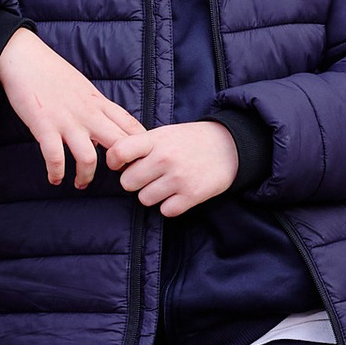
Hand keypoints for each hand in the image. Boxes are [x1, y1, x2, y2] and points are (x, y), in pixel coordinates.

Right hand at [0, 25, 146, 191]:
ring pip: (89, 158)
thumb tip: (106, 125)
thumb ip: (96, 107)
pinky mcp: (44, 126)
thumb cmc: (51, 73)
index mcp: (98, 102)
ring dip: (86, 176)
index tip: (140, 160)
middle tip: (113, 178)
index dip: (141, 146)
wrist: (24, 58)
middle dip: (121, 166)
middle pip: (119, 145)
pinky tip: (55, 179)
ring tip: (81, 184)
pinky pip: (55, 158)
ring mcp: (67, 121)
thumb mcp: (83, 87)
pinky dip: (56, 173)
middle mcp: (88, 113)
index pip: (130, 126)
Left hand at [109, 118, 243, 218]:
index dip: (114, 161)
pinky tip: (179, 193)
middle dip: (136, 181)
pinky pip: (165, 210)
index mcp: (155, 140)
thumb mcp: (165, 133)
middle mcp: (164, 158)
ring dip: (153, 195)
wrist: (231, 146)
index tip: (122, 163)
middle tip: (150, 176)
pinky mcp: (192, 195)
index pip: (119, 152)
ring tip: (167, 183)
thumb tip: (115, 163)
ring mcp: (178, 178)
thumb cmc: (191, 140)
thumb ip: (141, 146)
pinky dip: (170, 205)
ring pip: (144, 199)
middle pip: (127, 182)